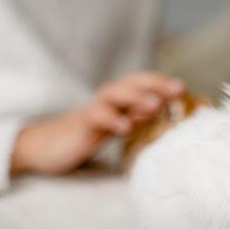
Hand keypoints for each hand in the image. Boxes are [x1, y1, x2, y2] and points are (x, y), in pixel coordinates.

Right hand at [10, 72, 183, 174]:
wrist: (45, 146)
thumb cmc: (87, 135)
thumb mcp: (117, 125)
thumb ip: (138, 117)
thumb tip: (170, 114)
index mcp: (118, 100)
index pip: (142, 83)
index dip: (161, 82)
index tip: (184, 88)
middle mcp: (107, 101)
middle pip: (131, 83)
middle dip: (155, 83)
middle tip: (177, 89)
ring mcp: (93, 111)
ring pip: (114, 95)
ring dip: (136, 98)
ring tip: (155, 106)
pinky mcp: (81, 126)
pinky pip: (96, 117)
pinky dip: (112, 120)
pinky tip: (126, 128)